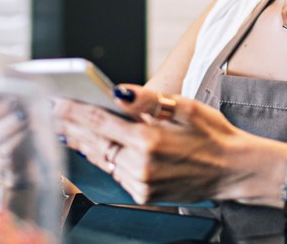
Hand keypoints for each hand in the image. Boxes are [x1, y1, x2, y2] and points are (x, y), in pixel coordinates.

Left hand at [53, 85, 286, 205]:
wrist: (234, 170)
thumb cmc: (213, 134)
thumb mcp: (186, 107)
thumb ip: (149, 100)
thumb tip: (119, 91)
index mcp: (149, 141)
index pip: (100, 121)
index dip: (74, 110)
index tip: (57, 100)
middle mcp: (141, 166)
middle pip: (95, 142)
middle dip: (72, 126)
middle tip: (52, 113)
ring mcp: (141, 184)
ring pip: (103, 160)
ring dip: (84, 143)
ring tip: (66, 128)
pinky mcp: (144, 195)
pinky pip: (116, 173)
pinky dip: (104, 158)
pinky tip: (94, 147)